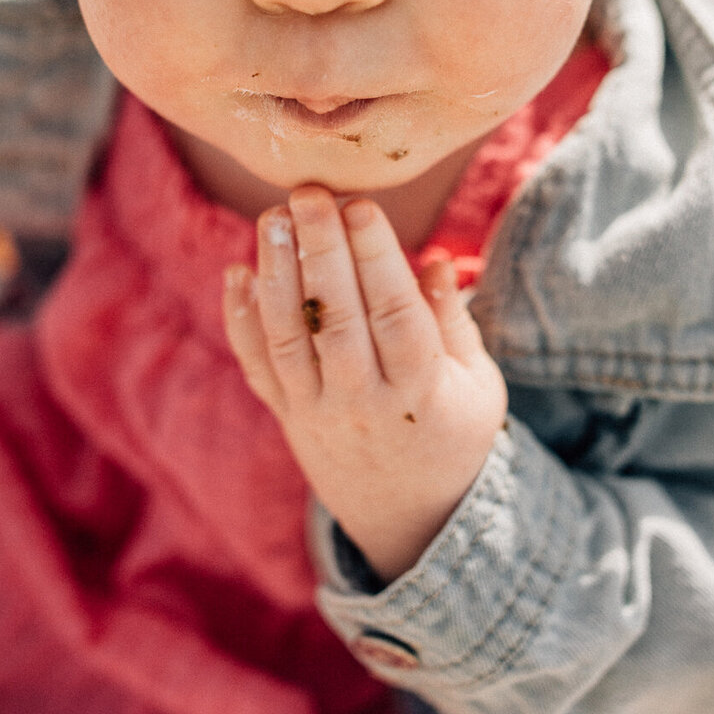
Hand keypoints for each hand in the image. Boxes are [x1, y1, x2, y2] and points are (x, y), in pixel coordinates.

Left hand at [223, 185, 507, 582]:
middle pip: (335, 319)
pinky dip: (240, 319)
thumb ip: (453, 320)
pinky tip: (236, 271)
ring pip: (288, 338)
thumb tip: (437, 258)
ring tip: (271, 216)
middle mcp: (363, 403)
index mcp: (420, 392)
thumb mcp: (476, 383)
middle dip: (319, 250)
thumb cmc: (453, 434)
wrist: (410, 520)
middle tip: (308, 192)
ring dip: (275, 272)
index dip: (376, 258)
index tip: (361, 204)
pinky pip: (256, 366)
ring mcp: (317, 413)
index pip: (395, 314)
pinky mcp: (286, 418)